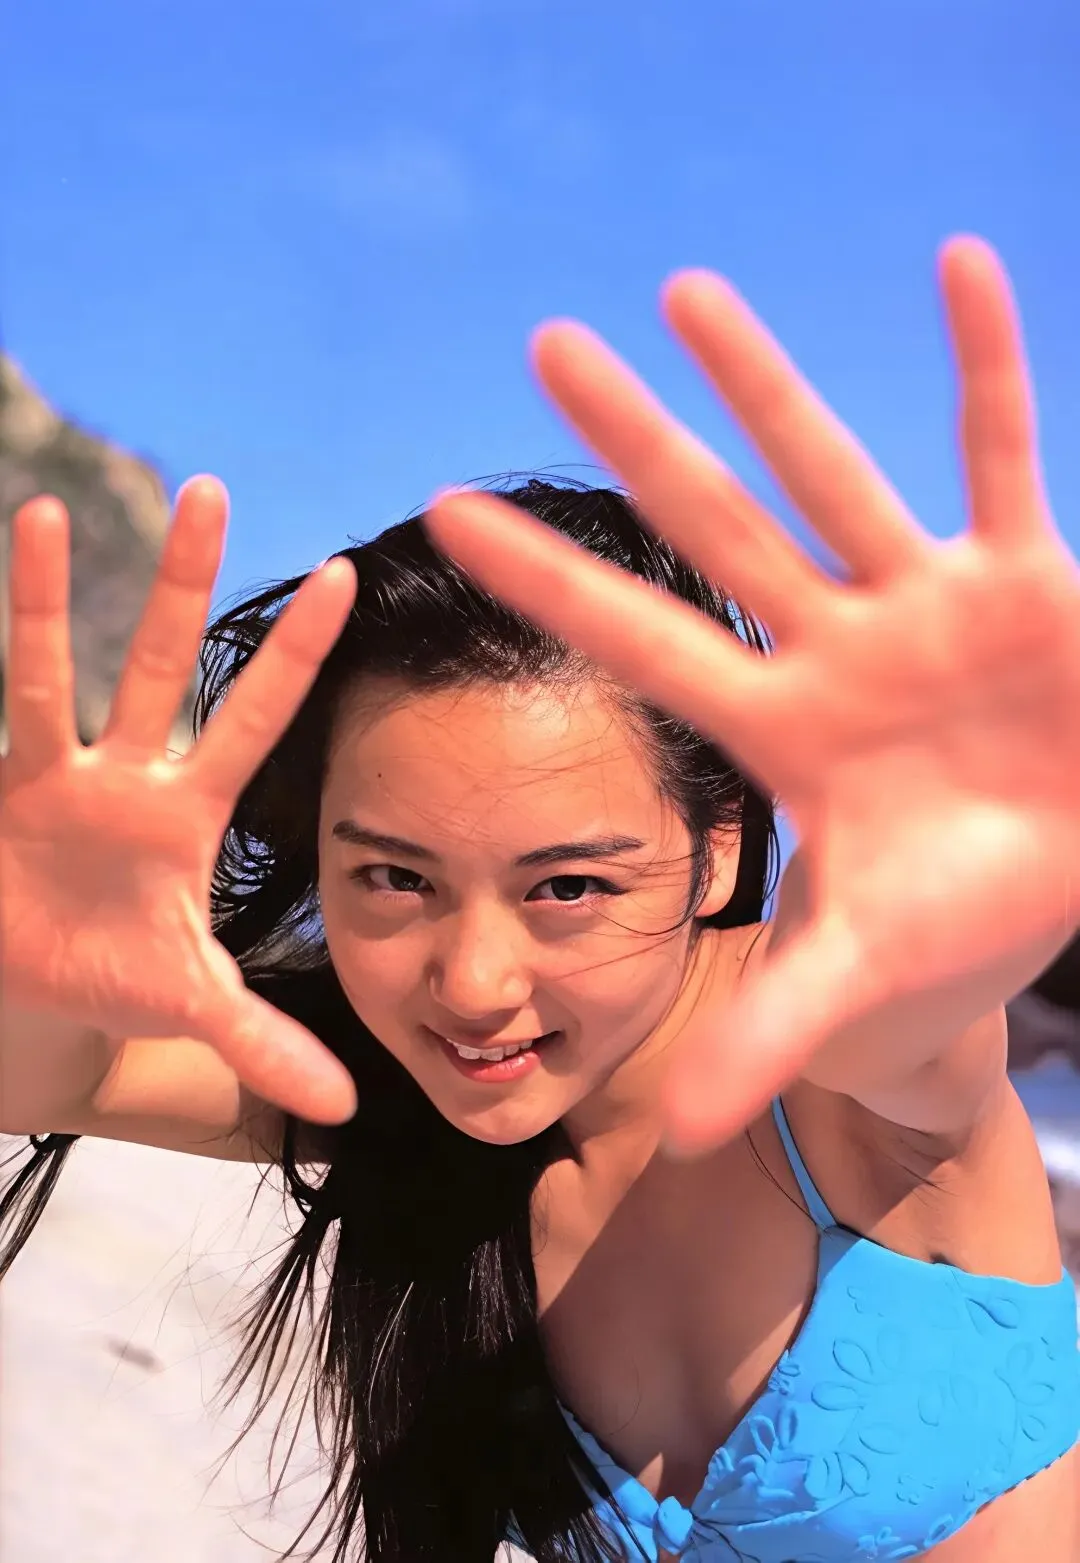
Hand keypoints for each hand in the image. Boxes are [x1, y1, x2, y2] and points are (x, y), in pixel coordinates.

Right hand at [0, 478, 357, 1125]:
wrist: (26, 983)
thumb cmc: (115, 975)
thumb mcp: (192, 1005)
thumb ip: (264, 1043)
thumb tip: (344, 1108)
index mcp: (187, 809)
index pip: (259, 716)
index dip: (298, 653)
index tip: (346, 575)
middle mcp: (122, 773)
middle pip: (160, 660)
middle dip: (183, 580)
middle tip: (211, 486)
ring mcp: (48, 776)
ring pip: (44, 670)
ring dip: (38, 596)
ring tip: (36, 511)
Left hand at [424, 238, 1079, 1152]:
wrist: (1071, 877)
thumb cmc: (958, 918)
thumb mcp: (858, 967)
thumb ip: (765, 1030)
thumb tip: (671, 1128)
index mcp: (780, 731)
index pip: (641, 642)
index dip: (549, 586)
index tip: (446, 516)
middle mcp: (836, 648)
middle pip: (716, 527)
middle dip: (636, 442)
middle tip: (540, 345)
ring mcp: (928, 604)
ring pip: (832, 471)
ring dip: (766, 383)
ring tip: (683, 288)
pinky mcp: (1030, 580)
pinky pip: (1004, 455)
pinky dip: (987, 366)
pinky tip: (958, 264)